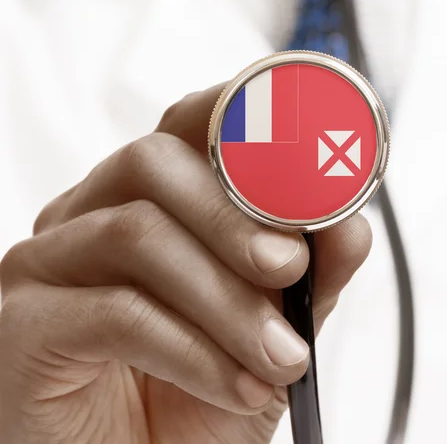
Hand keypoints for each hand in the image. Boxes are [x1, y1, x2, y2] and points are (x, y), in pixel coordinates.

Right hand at [0, 85, 371, 443]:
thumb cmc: (202, 392)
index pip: (188, 124)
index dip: (242, 118)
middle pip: (153, 160)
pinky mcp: (24, 324)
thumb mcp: (276, 325)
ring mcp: (49, 262)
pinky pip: (113, 310)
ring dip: (227, 299)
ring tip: (280, 357)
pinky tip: (237, 386)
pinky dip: (193, 351)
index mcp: (150, 196)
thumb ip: (313, 271)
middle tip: (290, 268)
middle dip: (235, 215)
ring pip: (137, 232)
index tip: (304, 149)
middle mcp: (92, 212)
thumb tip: (351, 224)